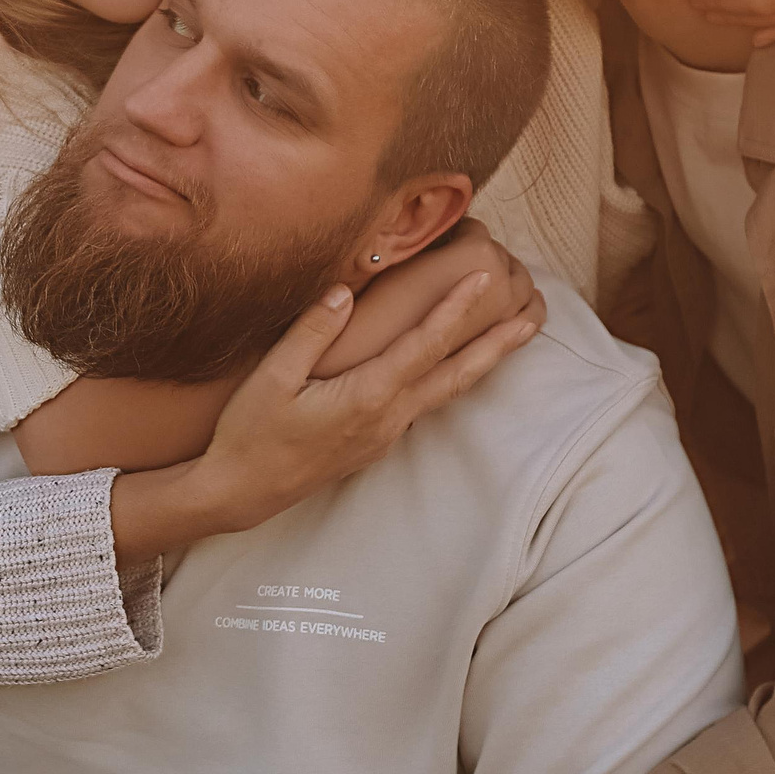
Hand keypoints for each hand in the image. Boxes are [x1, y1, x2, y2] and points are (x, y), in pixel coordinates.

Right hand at [197, 274, 538, 537]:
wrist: (240, 493)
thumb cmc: (250, 433)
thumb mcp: (273, 377)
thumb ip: (313, 332)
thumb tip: (347, 291)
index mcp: (366, 397)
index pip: (423, 346)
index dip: (457, 311)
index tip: (484, 281)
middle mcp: (386, 418)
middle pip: (455, 376)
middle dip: (497, 345)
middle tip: (535, 319)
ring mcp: (384, 436)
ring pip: (443, 393)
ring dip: (480, 363)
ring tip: (510, 339)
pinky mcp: (374, 444)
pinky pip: (421, 405)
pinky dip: (446, 379)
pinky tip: (447, 366)